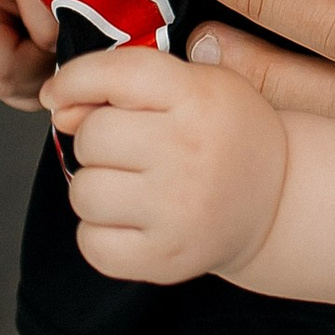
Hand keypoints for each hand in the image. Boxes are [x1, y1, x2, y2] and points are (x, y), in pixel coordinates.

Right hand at [0, 0, 56, 107]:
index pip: (4, 73)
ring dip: (43, 69)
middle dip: (44, 70)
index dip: (43, 63)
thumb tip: (57, 57)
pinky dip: (38, 64)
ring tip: (58, 30)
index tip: (64, 32)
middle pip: (6, 87)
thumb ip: (48, 16)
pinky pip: (16, 77)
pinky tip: (48, 36)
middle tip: (68, 34)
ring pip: (13, 89)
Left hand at [45, 40, 288, 282]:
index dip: (73, 80)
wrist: (277, 201)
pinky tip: (130, 222)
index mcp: (198, 98)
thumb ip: (123, 81)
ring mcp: (178, 211)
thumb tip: (58, 107)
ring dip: (95, 189)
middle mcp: (189, 152)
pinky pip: (91, 244)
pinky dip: (99, 234)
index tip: (57, 95)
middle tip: (129, 151)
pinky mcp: (167, 259)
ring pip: (84, 192)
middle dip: (96, 142)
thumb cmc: (224, 135)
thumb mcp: (193, 85)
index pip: (116, 74)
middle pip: (91, 138)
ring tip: (130, 187)